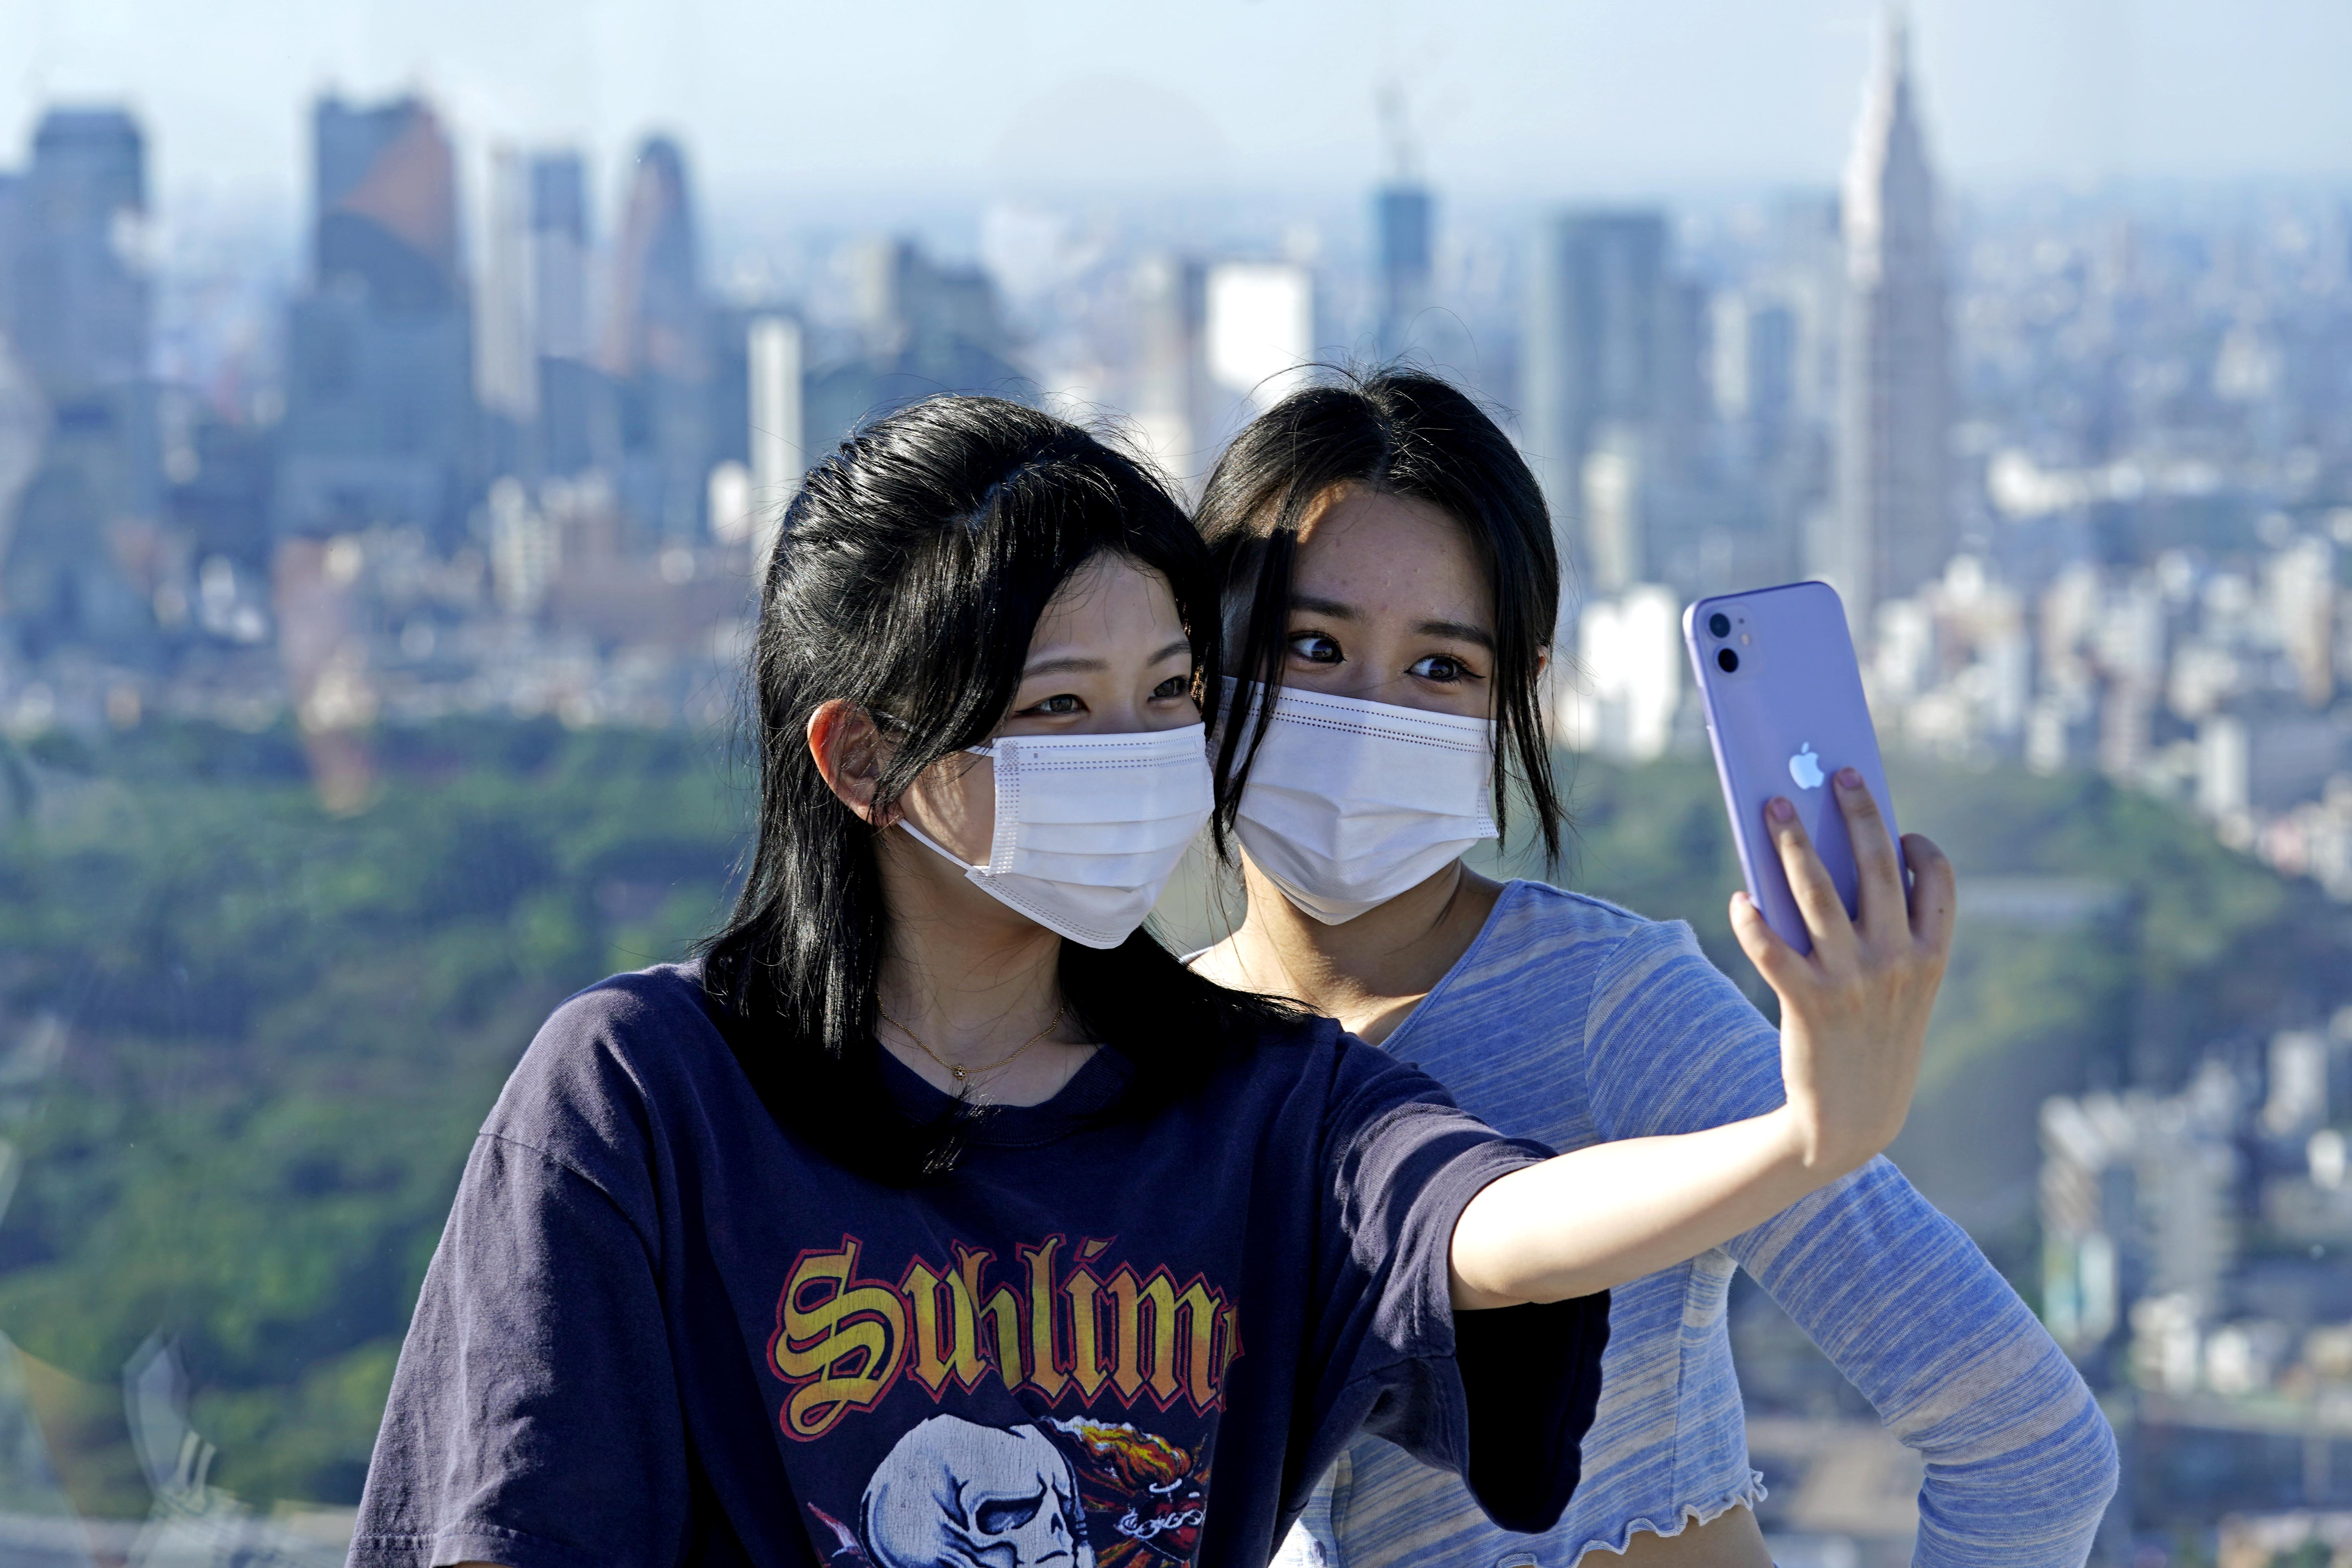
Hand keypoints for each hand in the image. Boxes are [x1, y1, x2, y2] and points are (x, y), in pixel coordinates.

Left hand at [1730, 769, 1953, 1177]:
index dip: (1922, 849)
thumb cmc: (1874, 1040)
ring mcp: (1852, 982)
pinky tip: (1741, 899)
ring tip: (1774, 808)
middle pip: (1878, 867)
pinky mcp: (1806, 1003)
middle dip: (1857, 812)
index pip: (1940, 883)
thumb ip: (1888, 937)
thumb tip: (1843, 865)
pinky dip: (1752, 919)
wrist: (1852, 1120)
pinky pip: (1772, 947)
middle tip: (1835, 773)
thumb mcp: (1902, 992)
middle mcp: (1897, 962)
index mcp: (1931, 957)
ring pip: (1818, 893)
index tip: (1903, 829)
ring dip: (1792, 844)